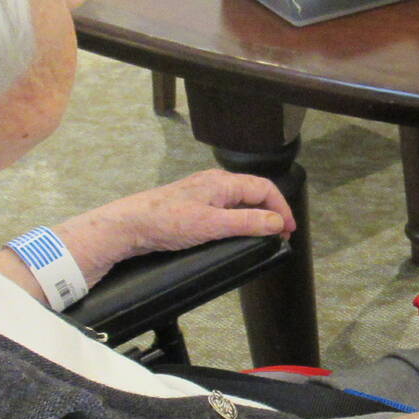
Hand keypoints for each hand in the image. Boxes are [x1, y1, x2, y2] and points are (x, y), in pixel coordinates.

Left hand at [68, 169, 295, 279]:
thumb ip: (247, 223)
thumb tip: (276, 222)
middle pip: (254, 193)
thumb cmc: (165, 221)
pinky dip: (239, 221)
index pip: (264, 188)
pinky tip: (236, 235)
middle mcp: (214, 184)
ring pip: (239, 202)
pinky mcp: (193, 207)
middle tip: (280, 235)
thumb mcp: (212, 225)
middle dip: (271, 212)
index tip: (289, 231)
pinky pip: (225, 210)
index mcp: (222, 183)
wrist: (128, 226)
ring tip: (263, 236)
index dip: (281, 208)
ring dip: (255, 217)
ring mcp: (203, 195)